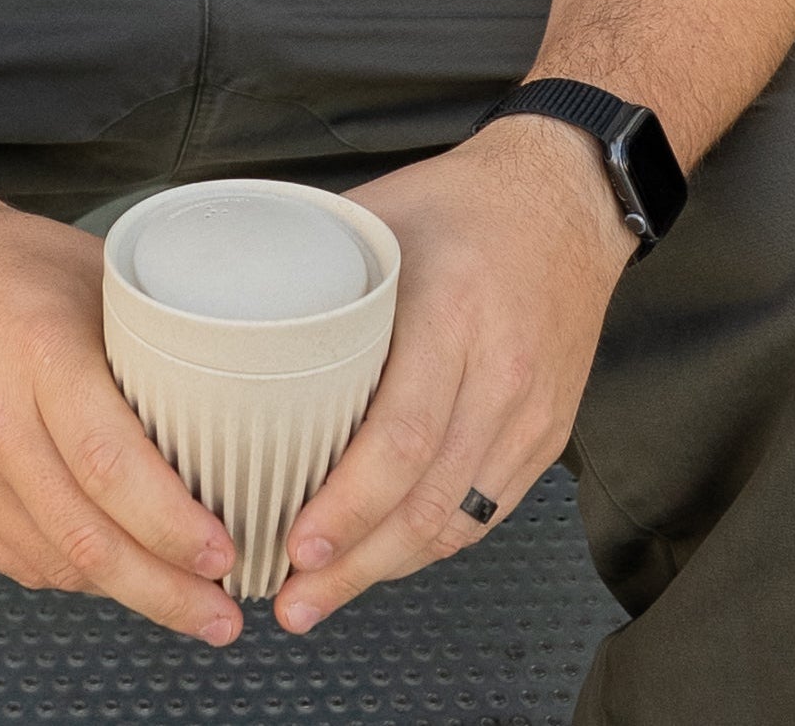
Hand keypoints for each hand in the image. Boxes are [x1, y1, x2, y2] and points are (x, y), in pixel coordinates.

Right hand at [0, 199, 245, 644]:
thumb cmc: (6, 261)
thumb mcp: (95, 275)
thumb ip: (152, 340)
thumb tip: (233, 398)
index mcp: (38, 353)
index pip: (110, 465)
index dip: (173, 526)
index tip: (226, 554)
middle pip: (87, 537)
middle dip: (166, 592)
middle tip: (223, 615)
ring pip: (56, 562)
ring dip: (126, 593)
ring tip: (187, 601)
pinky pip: (19, 560)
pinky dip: (76, 576)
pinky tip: (118, 573)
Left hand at [274, 115, 639, 632]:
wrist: (566, 197)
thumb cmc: (465, 202)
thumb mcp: (379, 217)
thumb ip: (314, 270)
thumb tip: (227, 308)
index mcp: (452, 314)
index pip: (403, 435)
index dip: (349, 504)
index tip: (296, 543)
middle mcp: (501, 373)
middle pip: (428, 498)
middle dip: (355, 564)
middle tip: (292, 597)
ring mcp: (531, 413)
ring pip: (458, 519)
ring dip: (387, 567)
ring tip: (321, 594)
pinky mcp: (546, 434)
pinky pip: (486, 510)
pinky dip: (431, 543)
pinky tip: (384, 557)